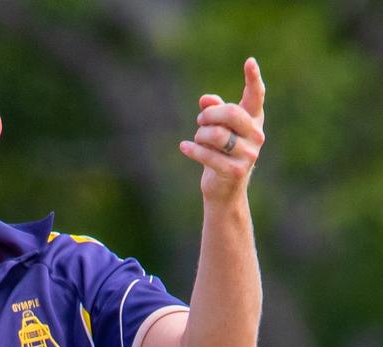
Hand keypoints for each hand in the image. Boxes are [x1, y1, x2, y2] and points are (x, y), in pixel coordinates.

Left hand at [180, 57, 265, 201]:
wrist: (225, 191)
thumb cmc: (221, 154)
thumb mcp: (218, 130)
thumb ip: (214, 111)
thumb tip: (205, 99)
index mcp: (254, 121)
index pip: (256, 97)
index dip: (253, 79)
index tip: (249, 61)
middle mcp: (256, 136)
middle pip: (231, 114)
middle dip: (209, 115)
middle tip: (200, 119)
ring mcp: (248, 155)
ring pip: (217, 134)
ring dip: (200, 135)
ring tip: (197, 138)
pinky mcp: (235, 171)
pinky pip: (208, 155)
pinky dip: (192, 149)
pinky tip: (184, 147)